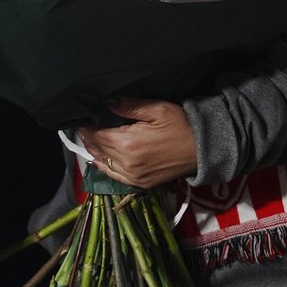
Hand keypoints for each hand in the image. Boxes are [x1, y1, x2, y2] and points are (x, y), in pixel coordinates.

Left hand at [78, 98, 197, 188]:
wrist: (204, 149)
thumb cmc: (182, 125)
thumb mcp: (157, 109)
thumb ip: (130, 107)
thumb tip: (108, 102)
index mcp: (128, 143)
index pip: (97, 136)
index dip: (87, 128)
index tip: (82, 120)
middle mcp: (127, 163)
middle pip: (99, 149)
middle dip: (89, 138)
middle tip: (84, 128)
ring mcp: (134, 176)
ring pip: (104, 163)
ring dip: (95, 151)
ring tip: (89, 140)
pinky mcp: (141, 184)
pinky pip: (115, 177)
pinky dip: (104, 168)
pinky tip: (97, 161)